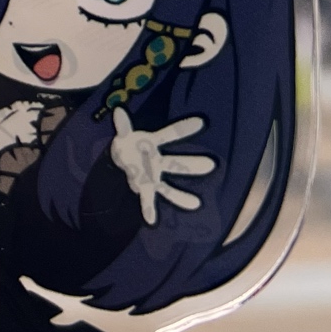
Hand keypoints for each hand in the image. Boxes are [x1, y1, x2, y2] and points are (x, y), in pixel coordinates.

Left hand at [110, 109, 216, 224]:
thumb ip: (122, 126)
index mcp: (153, 142)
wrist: (121, 157)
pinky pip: (148, 198)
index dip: (184, 128)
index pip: (170, 134)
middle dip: (192, 164)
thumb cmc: (128, 143)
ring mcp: (154, 175)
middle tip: (211, 165)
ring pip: (169, 186)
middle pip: (176, 163)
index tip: (201, 121)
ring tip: (196, 204)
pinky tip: (151, 220)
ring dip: (181, 195)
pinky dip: (148, 208)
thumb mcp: (124, 134)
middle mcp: (158, 160)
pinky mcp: (145, 186)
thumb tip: (118, 111)